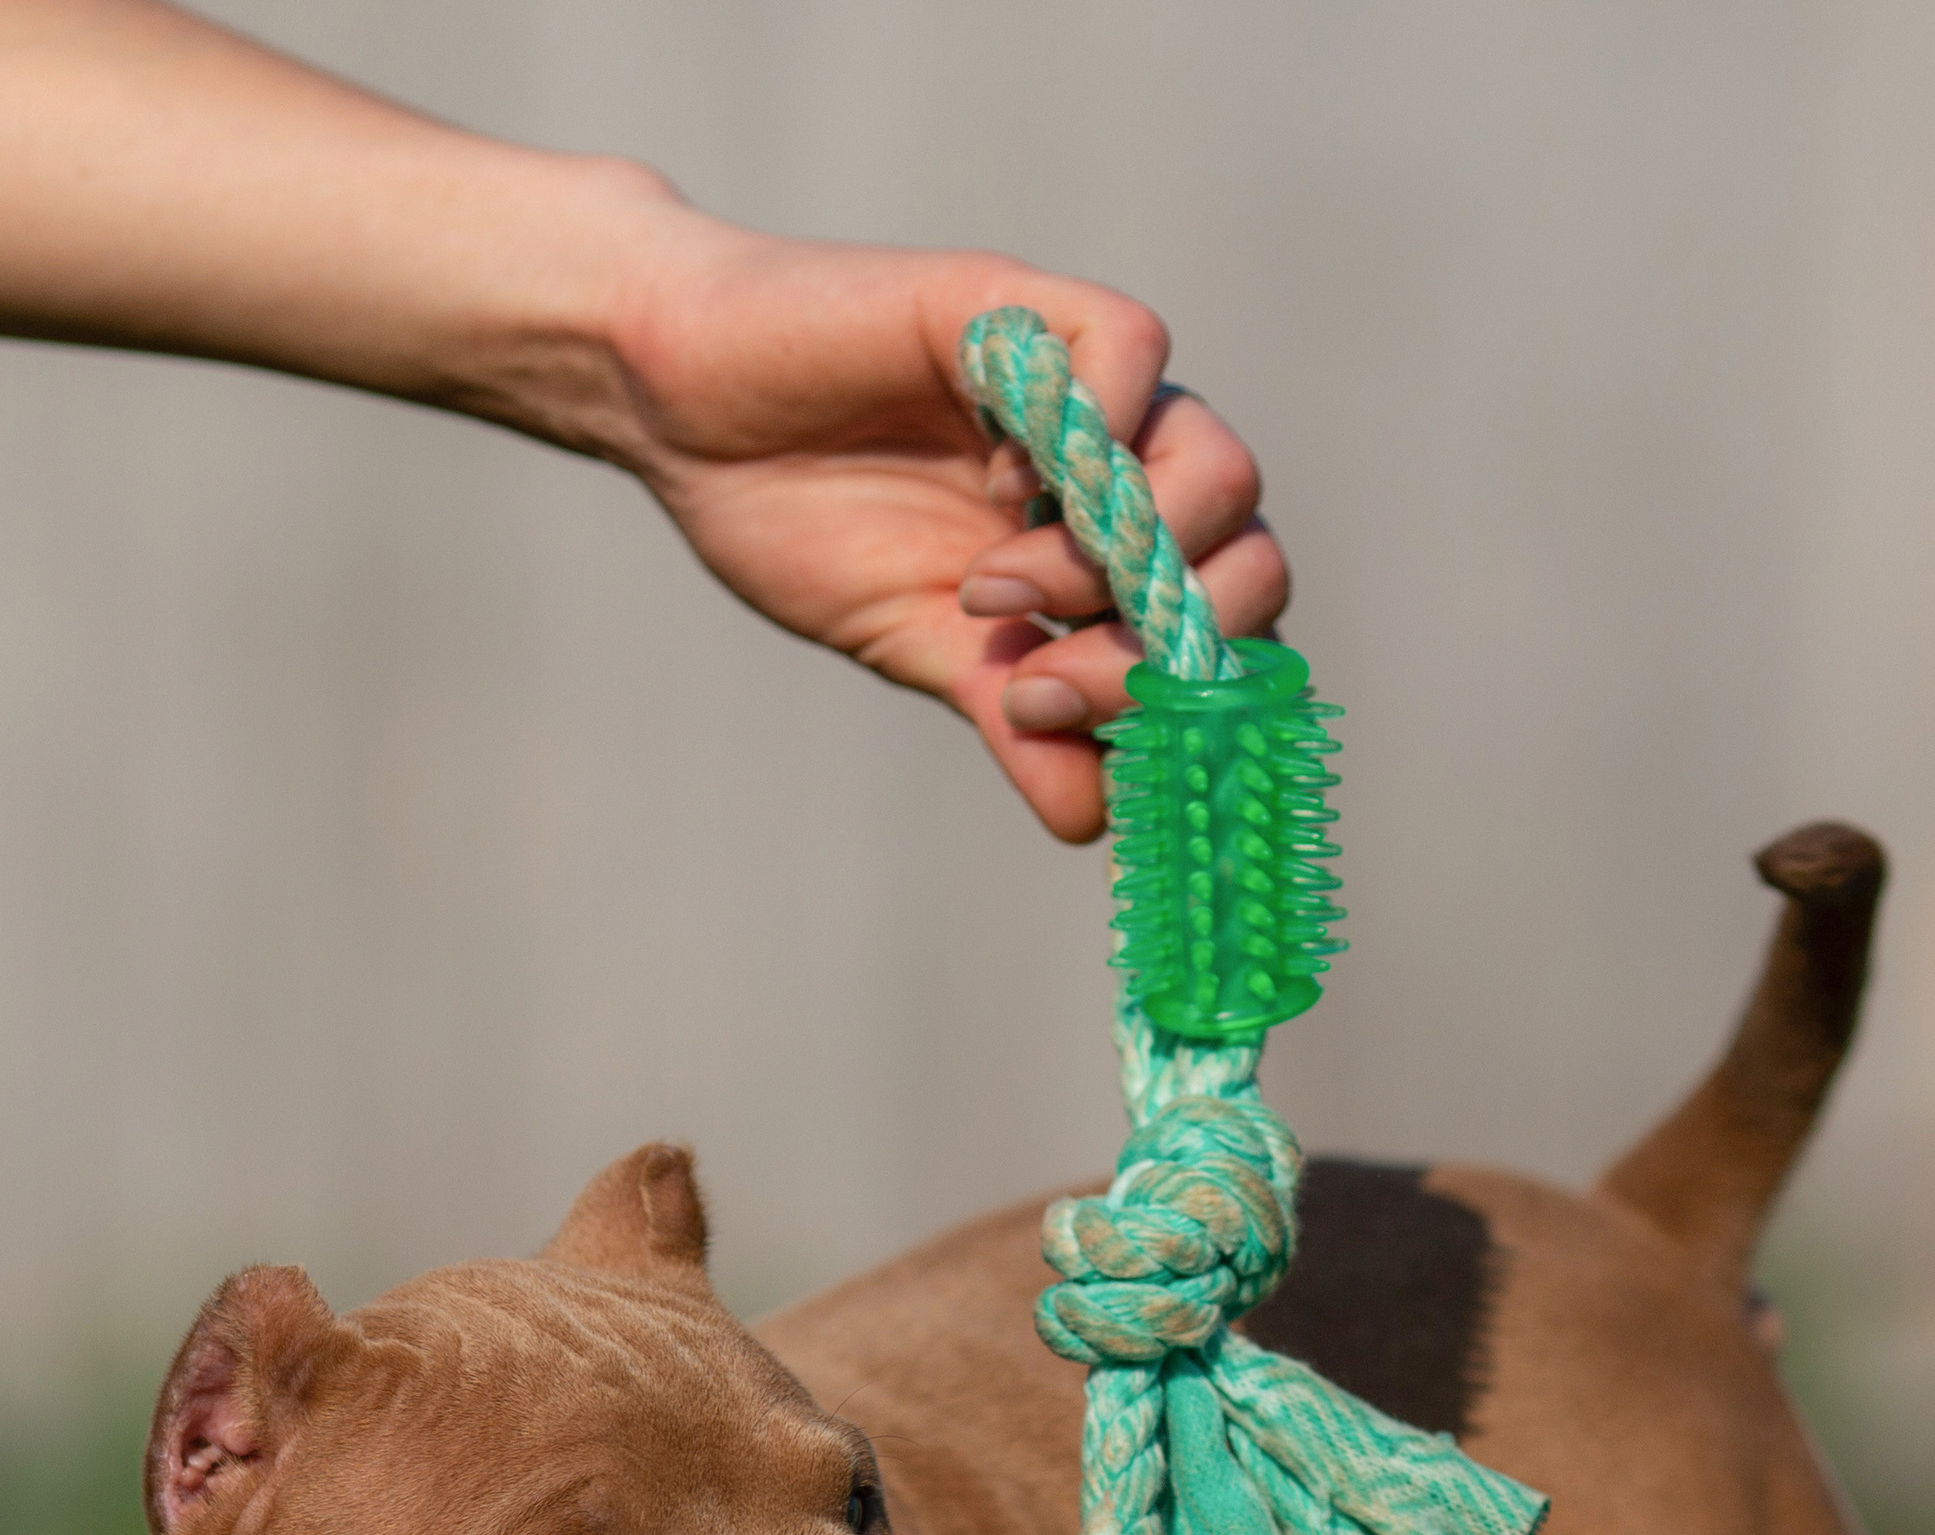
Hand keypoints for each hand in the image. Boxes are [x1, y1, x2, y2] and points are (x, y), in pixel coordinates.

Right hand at [609, 218, 1289, 841]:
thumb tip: (1091, 821)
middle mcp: (1124, 471)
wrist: (686, 414)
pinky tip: (997, 479)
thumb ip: (1015, 721)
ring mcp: (1087, 392)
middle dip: (1157, 651)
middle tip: (1038, 682)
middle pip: (1248, 558)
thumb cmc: (802, 519)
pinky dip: (1088, 433)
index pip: (1225, 634)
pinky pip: (1132, 351)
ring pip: (1216, 469)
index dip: (1179, 707)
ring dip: (1116, 562)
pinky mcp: (1030, 313)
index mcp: (1113, 554)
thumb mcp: (920, 651)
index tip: (1071, 738)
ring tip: (993, 590)